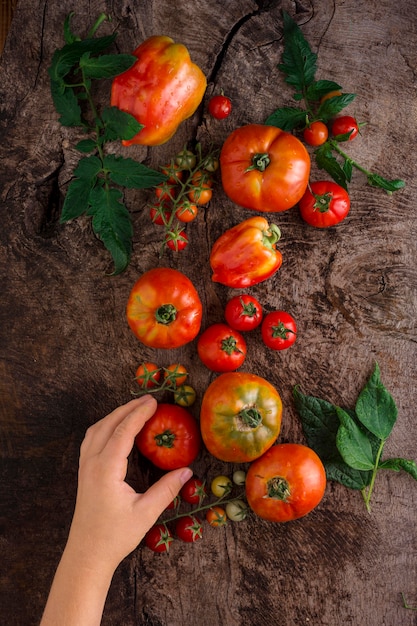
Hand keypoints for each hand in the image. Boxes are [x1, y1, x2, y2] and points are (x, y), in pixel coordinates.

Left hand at [66, 395, 192, 572]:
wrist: (87, 554)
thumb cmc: (115, 536)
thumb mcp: (145, 514)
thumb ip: (166, 490)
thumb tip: (187, 470)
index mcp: (106, 470)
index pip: (123, 432)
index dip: (139, 414)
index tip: (154, 402)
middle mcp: (92, 463)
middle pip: (108, 425)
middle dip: (128, 408)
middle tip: (149, 399)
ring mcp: (85, 467)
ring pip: (96, 429)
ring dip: (115, 415)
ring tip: (135, 408)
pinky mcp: (84, 472)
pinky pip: (92, 439)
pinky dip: (105, 426)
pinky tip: (116, 428)